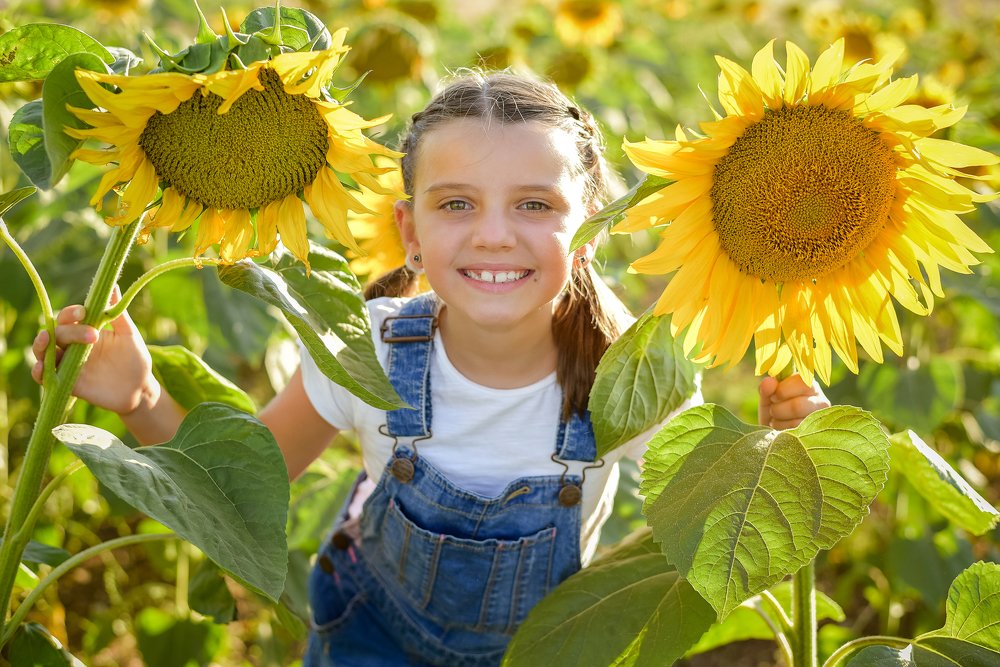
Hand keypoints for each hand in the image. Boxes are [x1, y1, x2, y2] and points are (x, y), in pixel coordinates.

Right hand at [31, 287, 158, 415]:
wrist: (140, 389)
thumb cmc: (135, 359)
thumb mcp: (129, 335)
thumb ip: (118, 314)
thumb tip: (113, 286)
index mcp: (85, 330)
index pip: (68, 318)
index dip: (71, 313)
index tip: (84, 313)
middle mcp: (72, 346)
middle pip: (56, 333)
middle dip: (69, 331)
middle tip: (92, 335)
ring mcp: (68, 364)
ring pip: (44, 352)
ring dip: (41, 345)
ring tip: (47, 340)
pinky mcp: (67, 383)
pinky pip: (45, 377)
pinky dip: (39, 372)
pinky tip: (42, 367)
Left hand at [758, 374, 829, 429]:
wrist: (773, 432)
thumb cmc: (773, 410)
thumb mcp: (767, 397)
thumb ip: (766, 388)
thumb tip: (769, 381)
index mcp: (809, 385)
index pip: (802, 382)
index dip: (783, 390)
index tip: (773, 397)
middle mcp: (820, 400)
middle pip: (798, 406)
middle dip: (778, 410)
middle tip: (772, 411)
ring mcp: (821, 420)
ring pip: (797, 423)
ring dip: (779, 423)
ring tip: (776, 421)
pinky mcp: (817, 435)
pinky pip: (796, 436)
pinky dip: (783, 432)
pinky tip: (782, 430)